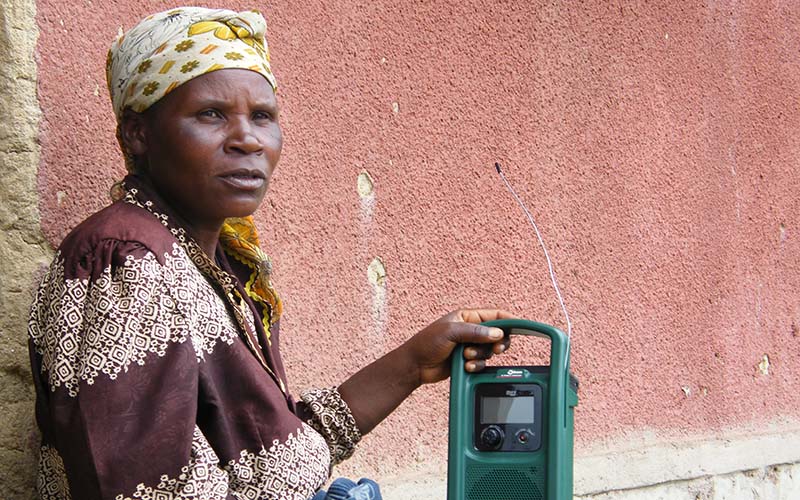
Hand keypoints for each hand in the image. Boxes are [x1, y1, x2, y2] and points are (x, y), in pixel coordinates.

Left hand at [400, 309, 514, 385]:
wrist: (416, 366)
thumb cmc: (427, 343)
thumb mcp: (451, 332)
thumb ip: (475, 332)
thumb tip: (497, 333)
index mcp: (467, 316)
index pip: (494, 315)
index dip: (508, 320)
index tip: (520, 326)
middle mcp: (470, 330)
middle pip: (497, 334)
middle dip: (497, 343)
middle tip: (496, 349)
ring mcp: (470, 345)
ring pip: (490, 350)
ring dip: (482, 356)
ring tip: (466, 357)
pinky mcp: (468, 360)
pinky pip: (483, 363)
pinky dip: (478, 365)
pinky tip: (467, 366)